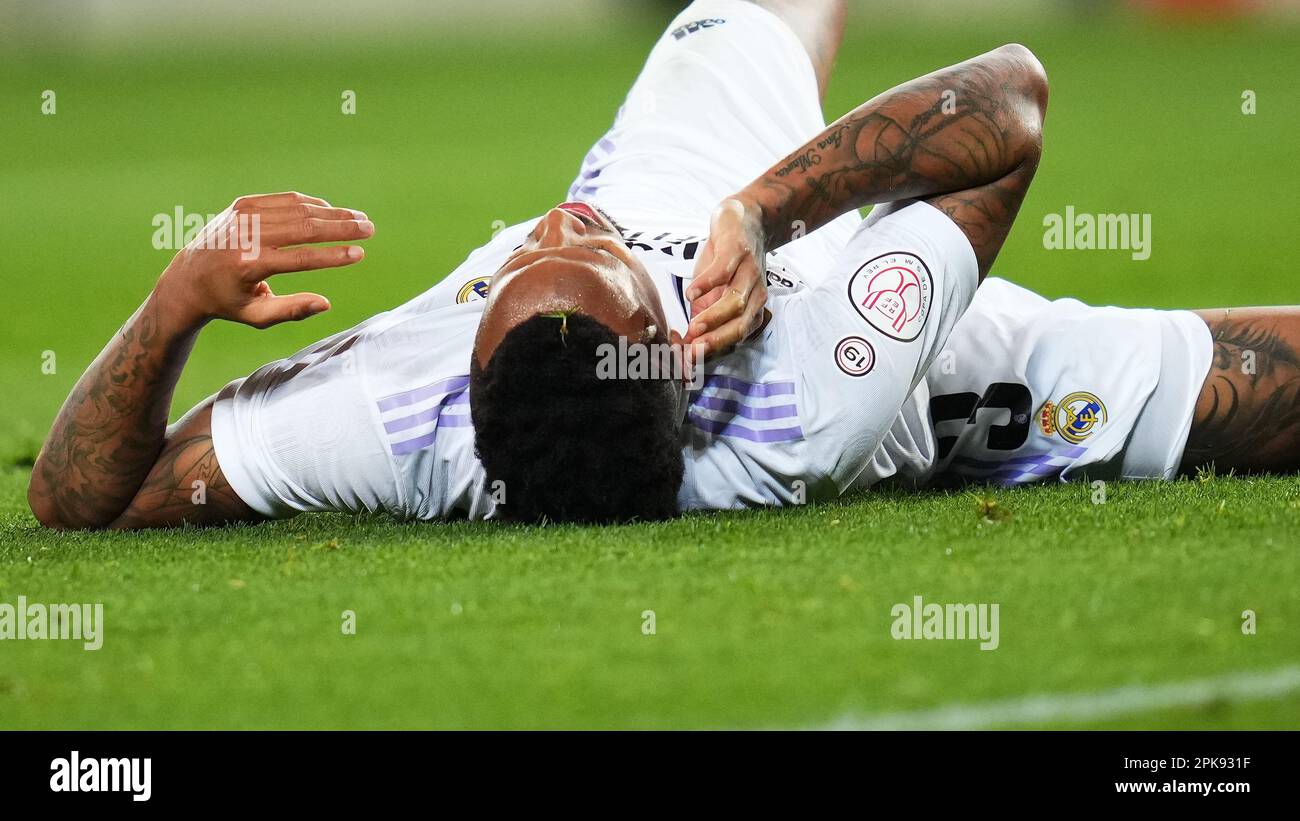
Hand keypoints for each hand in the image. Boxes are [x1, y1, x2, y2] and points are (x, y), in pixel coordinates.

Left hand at [156, 192, 373, 328]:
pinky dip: (312, 204)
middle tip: (370, 229)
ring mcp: (243, 215)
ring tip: (360, 220)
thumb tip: (326, 304)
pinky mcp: (243, 204)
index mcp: (248, 265)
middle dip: (341, 228)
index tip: (359, 254)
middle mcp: (245, 235)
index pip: (301, 257)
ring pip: (298, 209)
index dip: (333, 256)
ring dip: (333, 214)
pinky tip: (332, 212)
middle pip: (304, 227)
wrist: (187, 276)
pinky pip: (285, 200)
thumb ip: (292, 310)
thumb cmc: (228, 302)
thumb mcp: (256, 316)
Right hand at [684, 194, 767, 356]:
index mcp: (751, 310)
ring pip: (736, 301)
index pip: (734, 337)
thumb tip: (682, 348)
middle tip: (694, 350)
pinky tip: (690, 292)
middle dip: (716, 339)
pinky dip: (707, 283)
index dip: (712, 350)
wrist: (743, 220)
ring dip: (713, 317)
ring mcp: (748, 271)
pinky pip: (724, 271)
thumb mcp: (713, 295)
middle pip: (740, 324)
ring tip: (692, 326)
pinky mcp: (737, 250)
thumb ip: (701, 320)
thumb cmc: (725, 264)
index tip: (689, 361)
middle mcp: (755, 294)